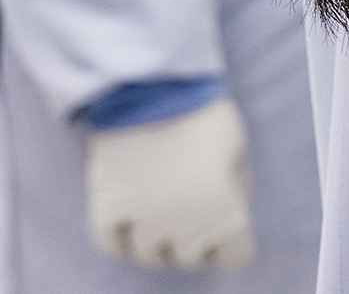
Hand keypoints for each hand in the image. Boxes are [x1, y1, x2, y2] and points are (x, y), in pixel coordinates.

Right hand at [86, 96, 255, 270]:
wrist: (152, 92)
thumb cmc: (206, 116)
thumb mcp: (240, 153)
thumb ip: (236, 192)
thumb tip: (230, 212)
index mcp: (222, 215)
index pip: (234, 257)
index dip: (233, 242)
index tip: (228, 225)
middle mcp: (181, 230)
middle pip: (191, 260)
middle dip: (197, 242)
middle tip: (195, 213)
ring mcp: (140, 225)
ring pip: (151, 257)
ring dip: (160, 242)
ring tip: (163, 215)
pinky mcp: (105, 212)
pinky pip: (113, 247)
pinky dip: (123, 241)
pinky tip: (133, 223)